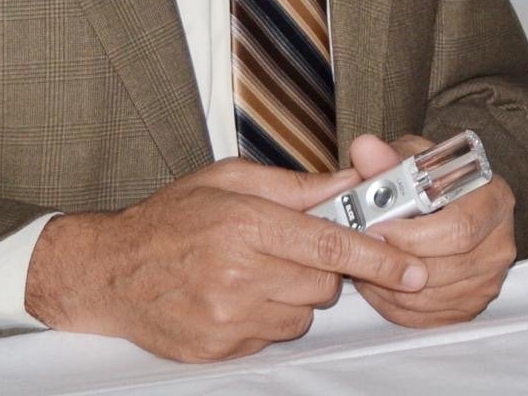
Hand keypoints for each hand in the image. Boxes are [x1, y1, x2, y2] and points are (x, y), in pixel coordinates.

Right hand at [24, 158, 427, 361]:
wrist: (113, 270)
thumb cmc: (170, 217)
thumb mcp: (227, 180)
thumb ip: (292, 185)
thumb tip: (346, 183)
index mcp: (244, 223)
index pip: (330, 244)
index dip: (379, 256)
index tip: (414, 267)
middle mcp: (241, 273)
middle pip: (324, 281)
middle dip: (321, 265)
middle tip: (286, 246)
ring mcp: (231, 316)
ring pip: (303, 312)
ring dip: (293, 292)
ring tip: (252, 269)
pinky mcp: (224, 347)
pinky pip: (274, 335)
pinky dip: (268, 316)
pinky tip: (236, 293)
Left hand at [349, 134, 515, 327]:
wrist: (442, 199)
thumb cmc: (427, 176)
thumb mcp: (409, 156)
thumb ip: (386, 157)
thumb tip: (365, 150)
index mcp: (493, 199)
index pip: (460, 228)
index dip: (413, 234)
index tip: (376, 228)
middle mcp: (500, 242)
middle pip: (448, 267)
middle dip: (397, 261)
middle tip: (363, 249)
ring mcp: (489, 279)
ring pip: (435, 297)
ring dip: (391, 286)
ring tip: (362, 263)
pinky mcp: (472, 305)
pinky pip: (431, 317)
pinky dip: (396, 306)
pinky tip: (375, 284)